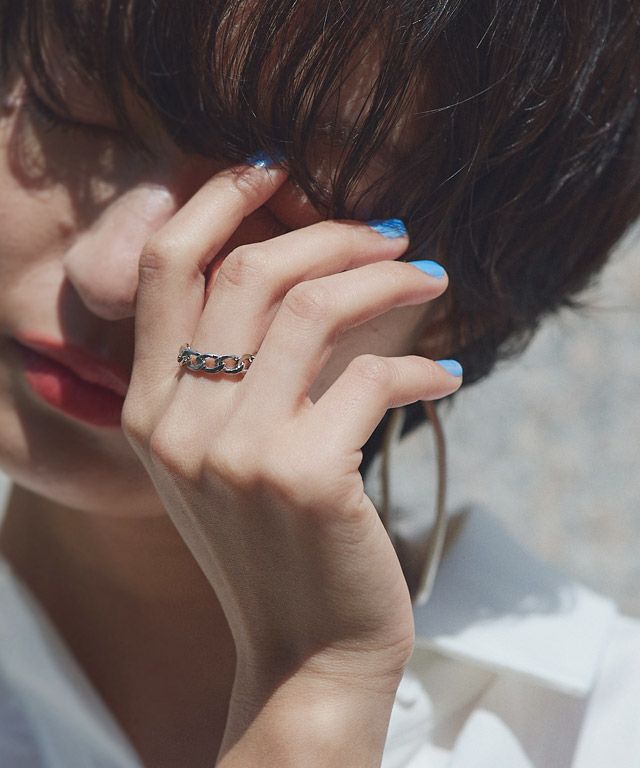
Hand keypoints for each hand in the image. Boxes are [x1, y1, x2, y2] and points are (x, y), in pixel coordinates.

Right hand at [122, 160, 460, 683]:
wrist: (305, 649)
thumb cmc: (275, 545)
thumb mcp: (227, 456)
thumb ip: (232, 373)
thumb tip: (303, 272)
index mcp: (147, 408)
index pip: (165, 268)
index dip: (217, 200)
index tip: (273, 168)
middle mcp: (177, 423)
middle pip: (249, 271)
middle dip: (329, 233)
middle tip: (390, 233)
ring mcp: (236, 451)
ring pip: (313, 306)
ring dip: (386, 279)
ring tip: (431, 280)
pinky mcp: (304, 476)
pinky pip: (373, 377)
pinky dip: (422, 369)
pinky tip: (446, 381)